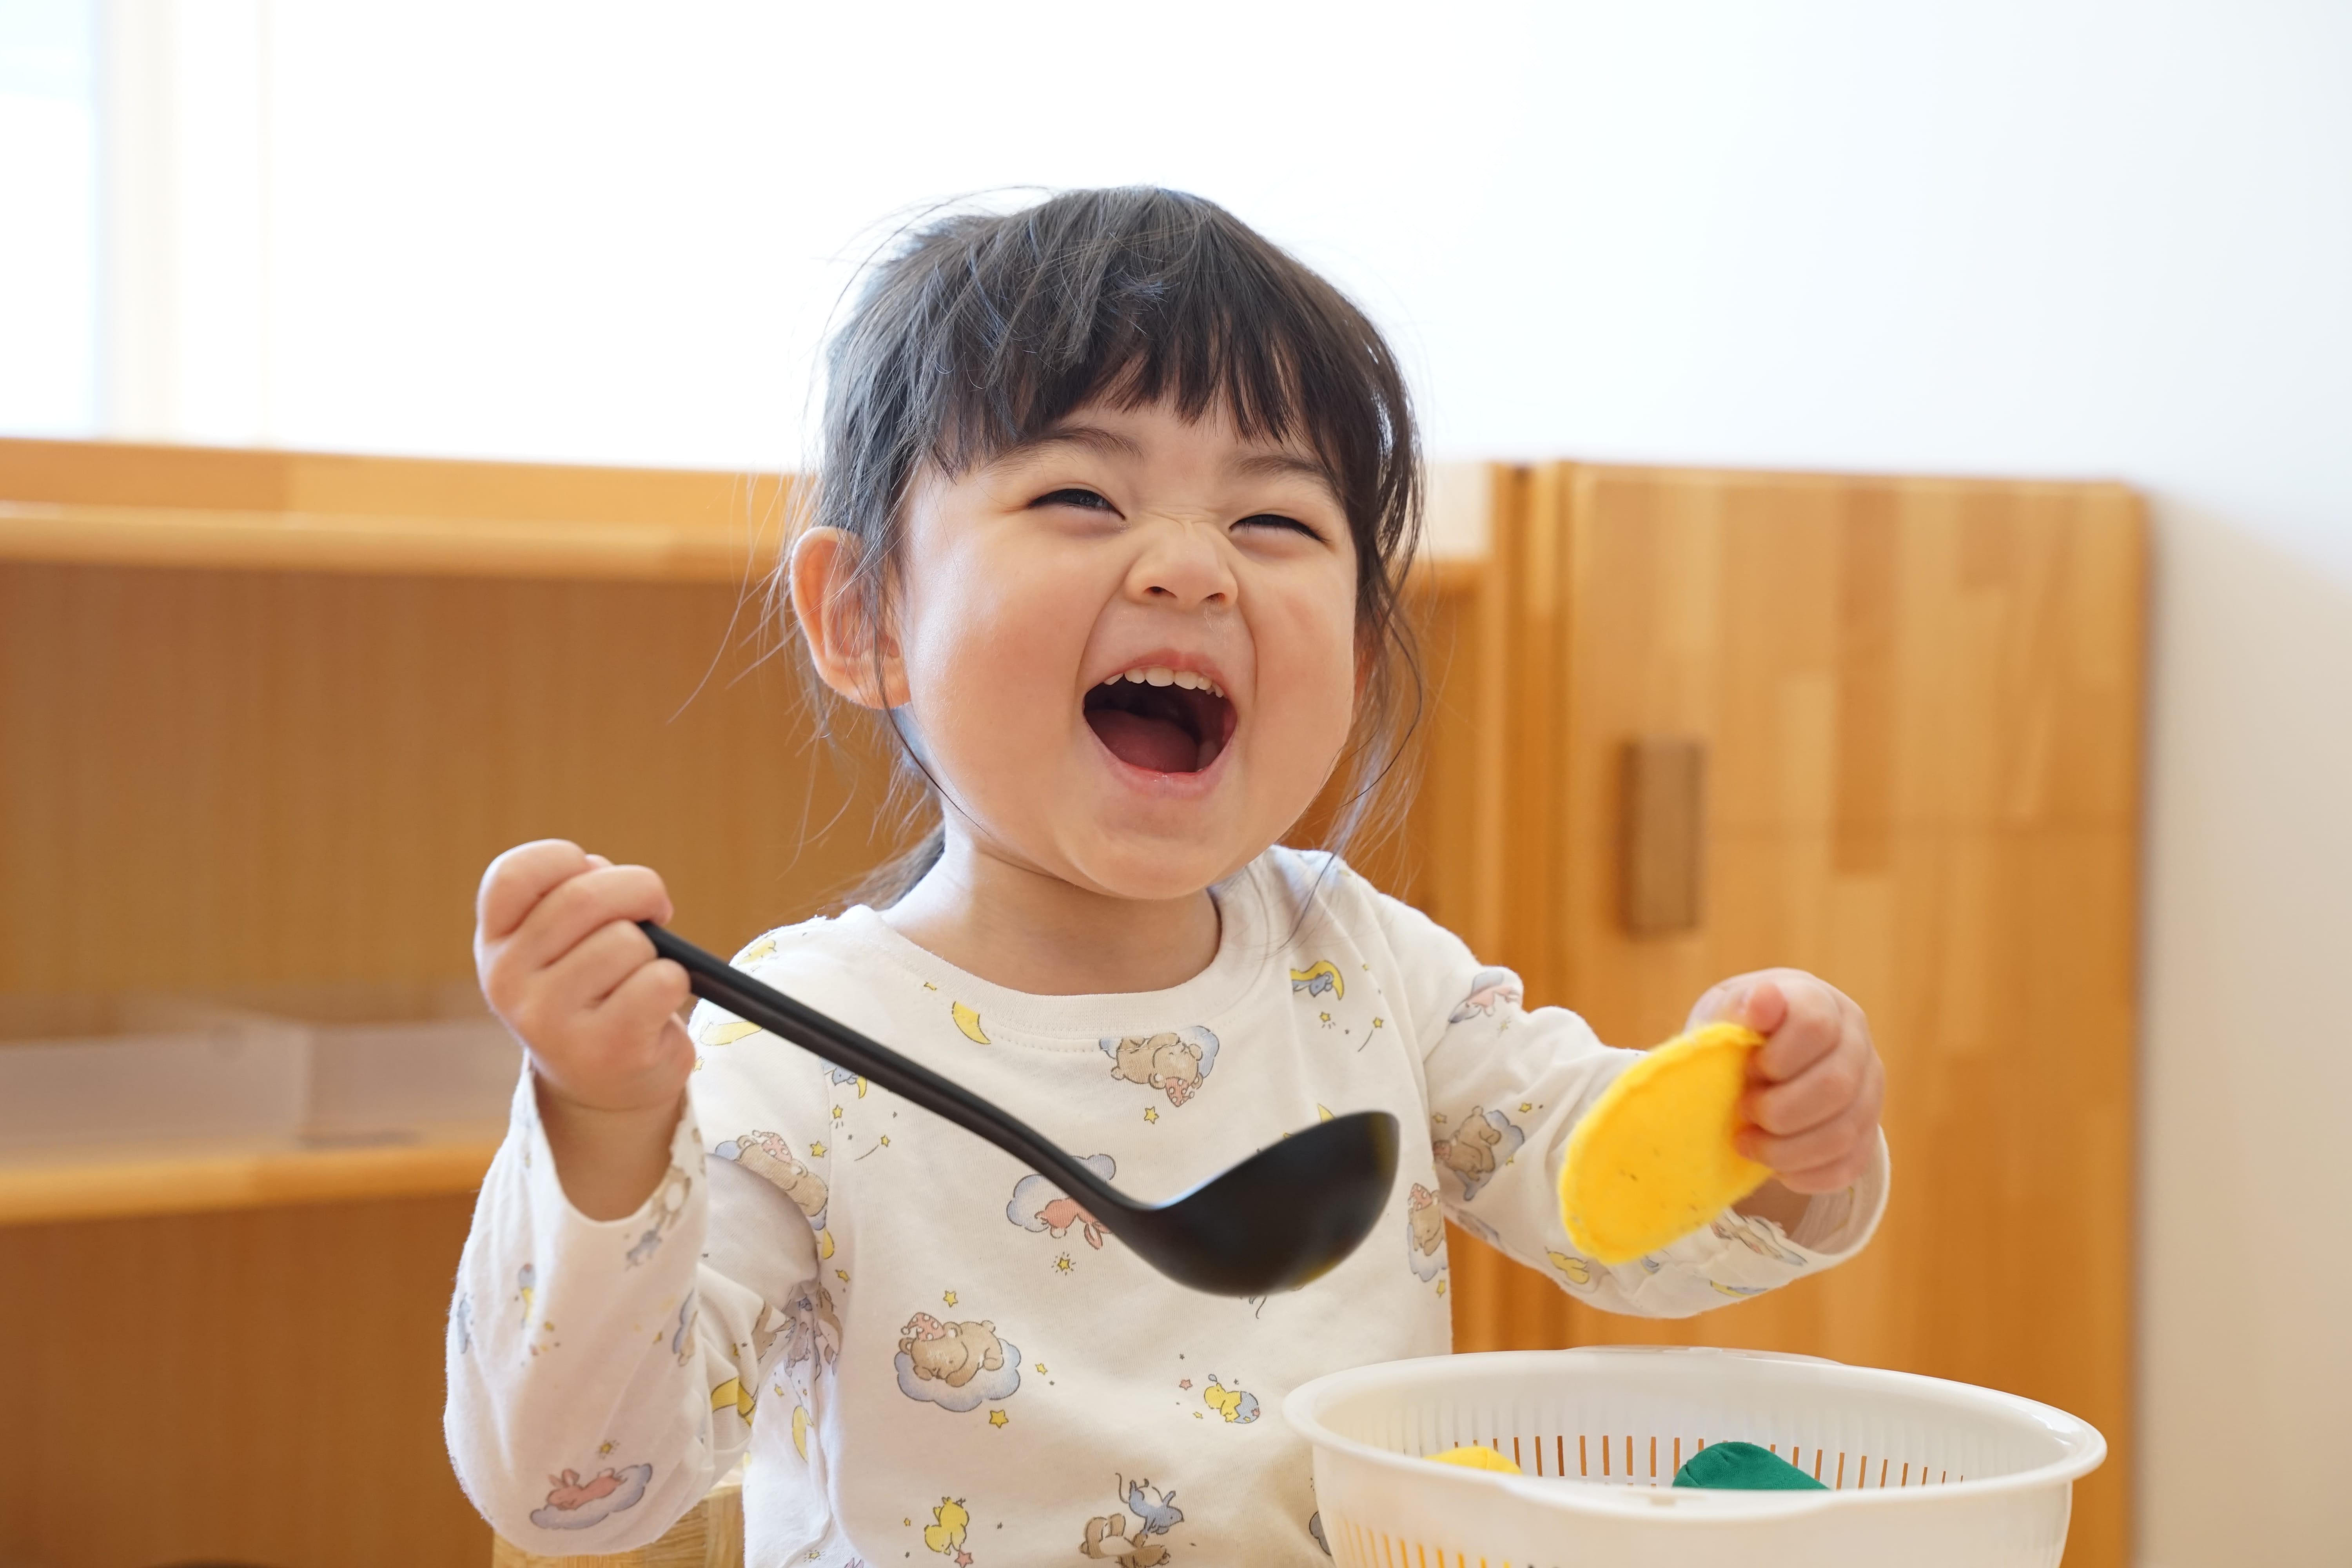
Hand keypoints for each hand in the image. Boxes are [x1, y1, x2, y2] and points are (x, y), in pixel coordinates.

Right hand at [475, 839, 693, 1216]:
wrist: (604, 1085)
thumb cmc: (593, 990)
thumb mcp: (562, 943)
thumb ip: (575, 897)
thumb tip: (620, 883)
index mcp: (495, 944)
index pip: (513, 873)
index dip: (567, 860)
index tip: (592, 874)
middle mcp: (509, 982)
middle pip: (585, 896)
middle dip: (638, 889)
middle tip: (654, 910)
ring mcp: (551, 1021)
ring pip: (627, 940)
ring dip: (654, 950)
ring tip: (640, 978)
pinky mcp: (606, 1049)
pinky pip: (660, 980)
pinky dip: (675, 982)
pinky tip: (656, 1007)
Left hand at [1688, 969, 1882, 1195]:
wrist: (1760, 1055)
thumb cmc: (1740, 1029)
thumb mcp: (1727, 1011)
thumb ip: (1740, 1006)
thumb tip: (1763, 999)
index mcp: (1822, 1004)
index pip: (1816, 1026)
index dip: (1777, 1056)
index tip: (1747, 1068)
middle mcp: (1856, 1044)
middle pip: (1836, 1086)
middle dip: (1779, 1110)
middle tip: (1743, 1111)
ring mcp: (1869, 1091)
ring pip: (1843, 1133)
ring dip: (1786, 1149)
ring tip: (1747, 1143)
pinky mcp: (1866, 1135)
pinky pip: (1847, 1167)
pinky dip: (1805, 1175)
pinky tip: (1774, 1168)